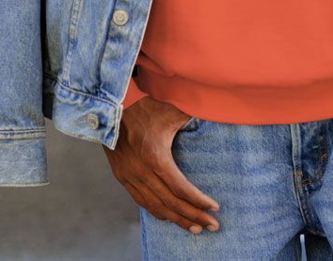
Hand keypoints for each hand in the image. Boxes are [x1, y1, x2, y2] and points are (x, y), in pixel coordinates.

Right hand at [106, 97, 221, 234]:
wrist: (112, 104)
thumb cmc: (146, 104)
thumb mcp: (173, 109)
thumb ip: (195, 114)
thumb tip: (220, 111)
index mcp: (155, 156)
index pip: (181, 188)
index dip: (198, 201)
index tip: (214, 208)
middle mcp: (141, 170)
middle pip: (170, 203)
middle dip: (193, 216)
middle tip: (212, 226)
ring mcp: (129, 175)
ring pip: (155, 206)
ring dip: (176, 219)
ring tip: (194, 227)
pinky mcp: (121, 175)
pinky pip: (140, 201)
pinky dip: (156, 211)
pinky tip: (169, 217)